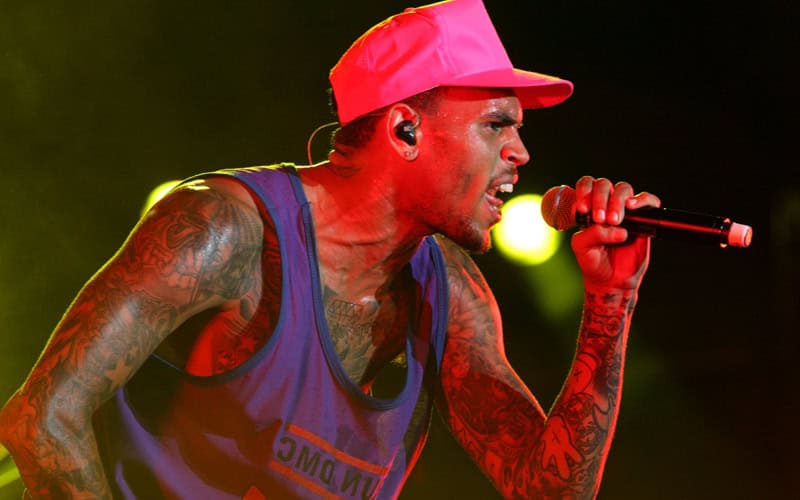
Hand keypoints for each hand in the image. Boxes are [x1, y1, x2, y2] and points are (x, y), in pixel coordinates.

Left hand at [569, 176, 660, 290]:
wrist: (611, 280)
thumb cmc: (593, 261)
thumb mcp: (582, 247)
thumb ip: (591, 233)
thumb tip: (614, 226)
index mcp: (588, 207)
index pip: (586, 185)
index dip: (584, 191)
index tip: (583, 209)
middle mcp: (606, 204)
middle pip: (604, 184)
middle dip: (600, 198)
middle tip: (600, 218)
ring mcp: (625, 210)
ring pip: (623, 189)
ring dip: (616, 201)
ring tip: (613, 220)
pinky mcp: (643, 219)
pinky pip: (648, 201)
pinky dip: (642, 200)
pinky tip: (632, 207)